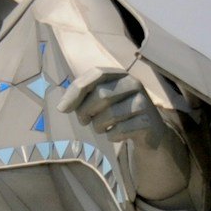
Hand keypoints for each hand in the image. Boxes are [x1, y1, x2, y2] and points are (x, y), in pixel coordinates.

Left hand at [57, 67, 192, 202]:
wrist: (148, 131)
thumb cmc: (118, 112)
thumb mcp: (101, 100)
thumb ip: (83, 96)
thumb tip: (62, 106)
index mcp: (120, 74)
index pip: (96, 74)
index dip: (77, 90)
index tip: (62, 108)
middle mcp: (134, 83)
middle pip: (101, 95)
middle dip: (85, 112)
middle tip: (84, 121)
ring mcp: (143, 102)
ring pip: (109, 115)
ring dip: (98, 126)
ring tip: (101, 127)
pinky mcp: (147, 121)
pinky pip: (119, 131)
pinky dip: (112, 136)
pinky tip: (116, 135)